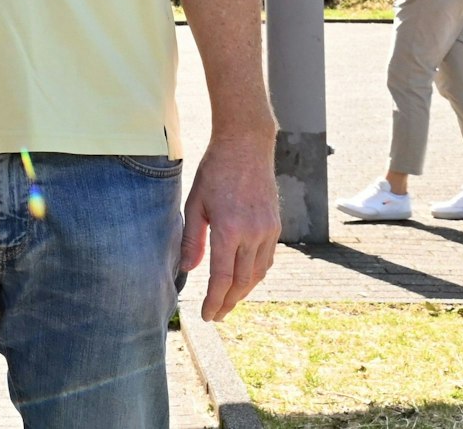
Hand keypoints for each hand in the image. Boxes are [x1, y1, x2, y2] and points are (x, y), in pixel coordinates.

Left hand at [181, 133, 279, 321]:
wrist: (246, 147)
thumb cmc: (215, 172)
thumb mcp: (195, 203)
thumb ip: (192, 239)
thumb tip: (187, 269)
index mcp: (229, 230)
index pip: (222, 278)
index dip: (214, 300)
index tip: (207, 315)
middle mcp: (253, 234)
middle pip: (242, 281)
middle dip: (229, 302)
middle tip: (217, 315)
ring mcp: (268, 231)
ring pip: (258, 274)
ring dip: (244, 291)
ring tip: (228, 301)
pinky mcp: (275, 226)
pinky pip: (267, 259)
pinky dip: (255, 274)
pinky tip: (244, 278)